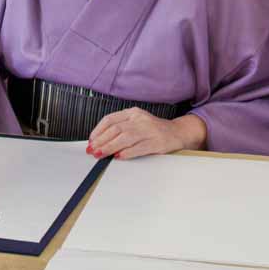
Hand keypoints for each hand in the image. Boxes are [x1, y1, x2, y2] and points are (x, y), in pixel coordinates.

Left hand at [87, 108, 207, 159]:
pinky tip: (118, 157)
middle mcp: (140, 119)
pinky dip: (127, 152)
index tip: (90, 141)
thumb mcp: (136, 123)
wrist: (178, 132)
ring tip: (100, 154)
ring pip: (125, 137)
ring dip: (110, 147)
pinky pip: (139, 147)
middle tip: (92, 150)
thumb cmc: (153, 130)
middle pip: (116, 129)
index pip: (110, 120)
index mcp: (133, 113)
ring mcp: (149, 130)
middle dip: (101, 141)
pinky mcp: (157, 142)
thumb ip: (120, 130)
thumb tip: (98, 143)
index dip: (98, 131)